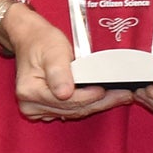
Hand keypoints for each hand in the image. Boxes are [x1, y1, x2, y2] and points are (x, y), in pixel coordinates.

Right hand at [4, 4, 129, 122]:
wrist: (31, 41)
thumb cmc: (42, 42)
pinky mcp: (43, 110)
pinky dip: (86, 105)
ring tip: (118, 96)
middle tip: (123, 95)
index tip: (108, 90)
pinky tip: (102, 99)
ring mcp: (35, 110)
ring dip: (96, 104)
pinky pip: (69, 111)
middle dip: (100, 102)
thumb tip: (64, 93)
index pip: (67, 100)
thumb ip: (59, 72)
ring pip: (73, 112)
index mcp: (30, 91)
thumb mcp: (53, 51)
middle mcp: (30, 104)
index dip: (90, 96)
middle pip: (72, 109)